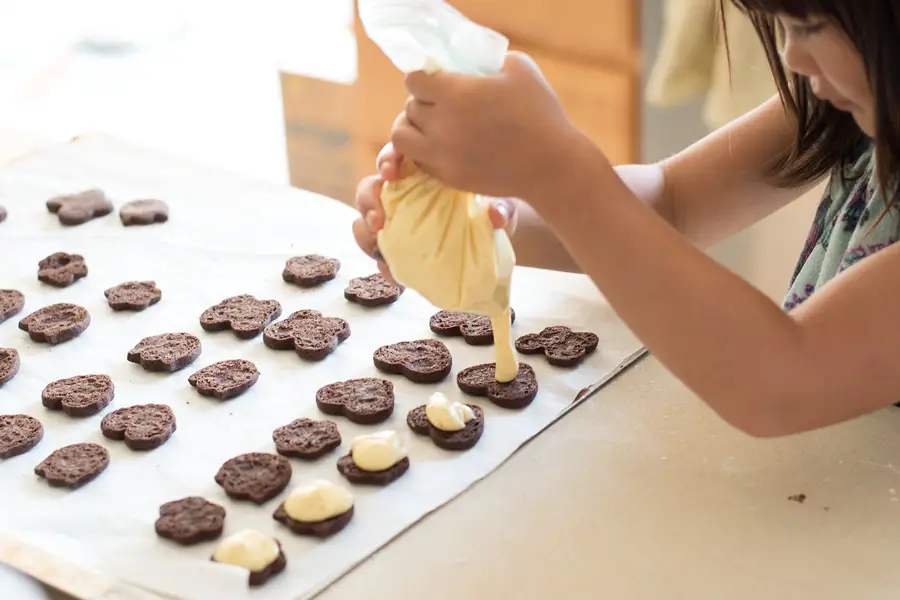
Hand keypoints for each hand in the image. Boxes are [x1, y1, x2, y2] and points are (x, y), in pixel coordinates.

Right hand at [352, 143, 519, 281]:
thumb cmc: (494, 205)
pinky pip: (380, 255)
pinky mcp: (399, 248)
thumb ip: (501, 206)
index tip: (392, 173)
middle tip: (380, 219)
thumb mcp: (503, 202)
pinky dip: (383, 265)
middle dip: (368, 201)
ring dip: (365, 233)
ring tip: (380, 246)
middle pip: (369, 188)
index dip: (387, 161)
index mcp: (421, 168)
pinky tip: (396, 275)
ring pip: (364, 221)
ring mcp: (397, 221)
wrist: (497, 235)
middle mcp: (402, 192)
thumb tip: (496, 215)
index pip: (395, 156)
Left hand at [390, 52, 582, 201]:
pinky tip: (444, 147)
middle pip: (409, 108)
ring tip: (432, 127)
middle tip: (442, 105)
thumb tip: (472, 65)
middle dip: (423, 103)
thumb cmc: (539, 114)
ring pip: (402, 137)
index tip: (438, 81)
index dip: (425, 78)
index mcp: (455, 93)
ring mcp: (442, 155)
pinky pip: (419, 162)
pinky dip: (425, 152)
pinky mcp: (448, 177)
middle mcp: (441, 125)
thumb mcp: (518, 69)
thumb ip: (488, 60)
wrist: (550, 165)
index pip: (414, 80)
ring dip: (413, 128)